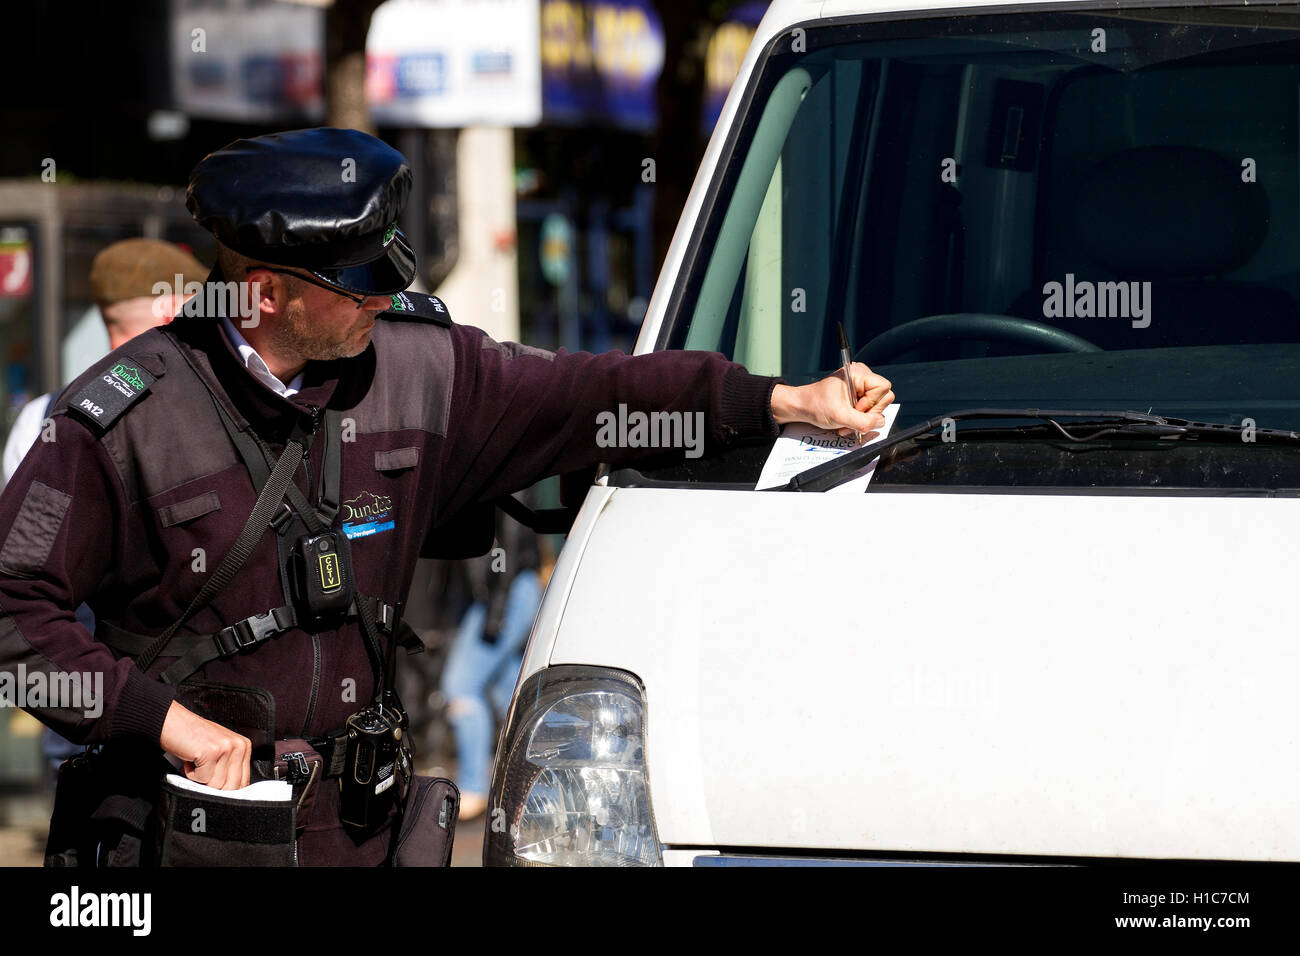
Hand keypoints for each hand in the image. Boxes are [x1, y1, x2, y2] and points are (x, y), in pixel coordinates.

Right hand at [159, 700, 251, 789]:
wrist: (173, 722)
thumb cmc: (193, 737)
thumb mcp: (218, 750)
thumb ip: (228, 768)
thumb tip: (232, 793)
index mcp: (244, 746)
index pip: (243, 781)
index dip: (228, 790)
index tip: (217, 790)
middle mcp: (238, 746)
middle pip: (231, 786)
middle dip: (214, 786)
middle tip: (203, 774)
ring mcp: (225, 748)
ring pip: (216, 785)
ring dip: (201, 778)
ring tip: (196, 762)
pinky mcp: (210, 752)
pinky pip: (202, 779)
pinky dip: (191, 774)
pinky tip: (190, 759)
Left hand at [771, 362, 893, 436]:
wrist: (802, 406)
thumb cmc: (816, 406)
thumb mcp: (840, 416)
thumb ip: (863, 421)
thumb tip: (880, 423)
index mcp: (858, 373)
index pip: (883, 387)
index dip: (872, 402)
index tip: (855, 409)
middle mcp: (862, 376)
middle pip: (883, 398)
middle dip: (867, 414)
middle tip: (850, 420)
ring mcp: (861, 385)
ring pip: (877, 405)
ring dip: (862, 419)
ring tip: (846, 424)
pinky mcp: (858, 395)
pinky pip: (869, 409)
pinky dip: (859, 419)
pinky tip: (846, 423)